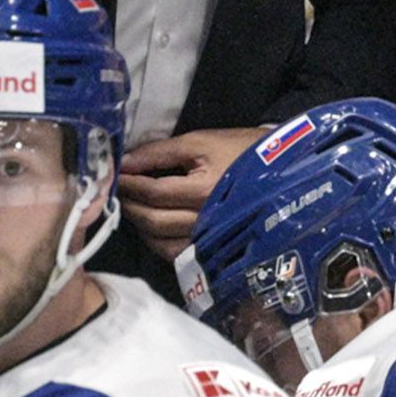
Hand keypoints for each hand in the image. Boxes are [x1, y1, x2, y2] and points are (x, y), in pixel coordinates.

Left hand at [116, 127, 262, 253]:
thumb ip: (159, 152)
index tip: (116, 175)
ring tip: (133, 207)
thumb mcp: (200, 142)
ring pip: (161, 243)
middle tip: (120, 191)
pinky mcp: (213, 249)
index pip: (153, 192)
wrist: (279, 170)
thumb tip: (125, 161)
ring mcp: (210, 239)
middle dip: (130, 206)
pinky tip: (152, 227)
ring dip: (141, 226)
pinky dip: (157, 242)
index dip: (129, 184)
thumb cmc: (239, 150)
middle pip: (153, 221)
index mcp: (204, 191)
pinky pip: (176, 254)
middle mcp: (206, 221)